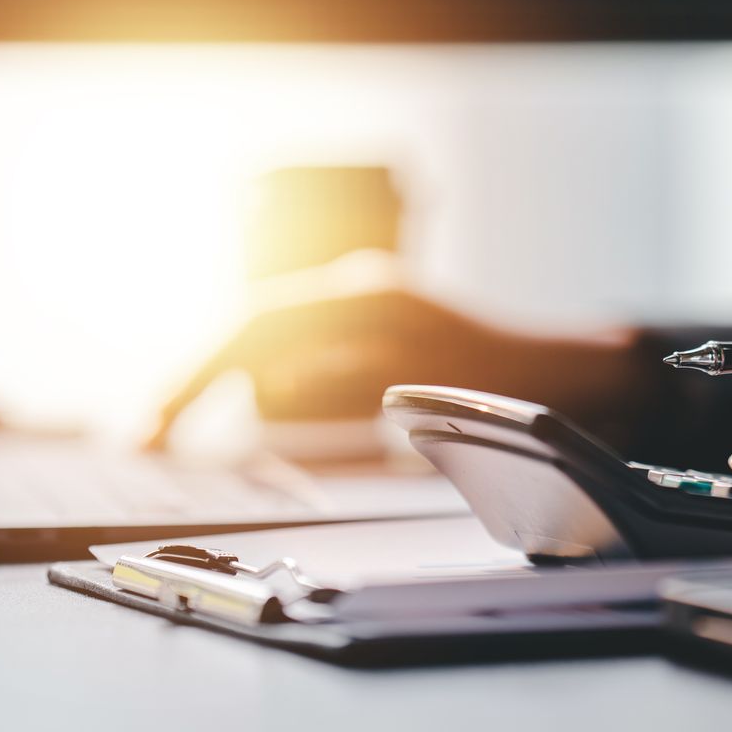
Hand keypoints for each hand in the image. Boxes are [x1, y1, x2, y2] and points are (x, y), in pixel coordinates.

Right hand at [151, 287, 645, 449]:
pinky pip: (297, 357)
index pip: (251, 328)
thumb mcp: (432, 389)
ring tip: (165, 430)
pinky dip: (257, 385)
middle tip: (142, 438)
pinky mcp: (374, 338)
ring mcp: (366, 310)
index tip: (155, 424)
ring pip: (267, 342)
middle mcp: (359, 293)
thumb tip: (271, 387)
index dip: (194, 375)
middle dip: (191, 380)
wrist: (588, 378)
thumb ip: (352, 385)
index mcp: (365, 298)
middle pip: (247, 330)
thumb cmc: (523, 387)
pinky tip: (228, 419)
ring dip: (217, 381)